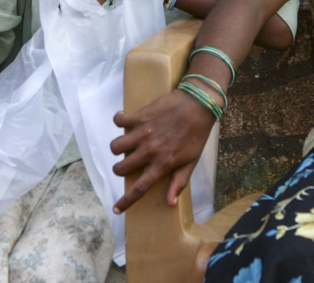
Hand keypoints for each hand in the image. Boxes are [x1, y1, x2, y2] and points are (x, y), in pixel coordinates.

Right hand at [110, 88, 216, 212]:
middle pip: (121, 168)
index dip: (126, 201)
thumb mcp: (191, 162)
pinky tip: (124, 120)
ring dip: (117, 147)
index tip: (116, 209)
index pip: (140, 188)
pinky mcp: (140, 116)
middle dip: (120, 169)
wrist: (198, 105)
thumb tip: (170, 202)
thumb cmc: (197, 135)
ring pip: (115, 147)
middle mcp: (149, 151)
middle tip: (127, 162)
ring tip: (126, 143)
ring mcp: (143, 133)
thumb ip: (179, 182)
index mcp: (162, 164)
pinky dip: (119, 120)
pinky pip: (119, 121)